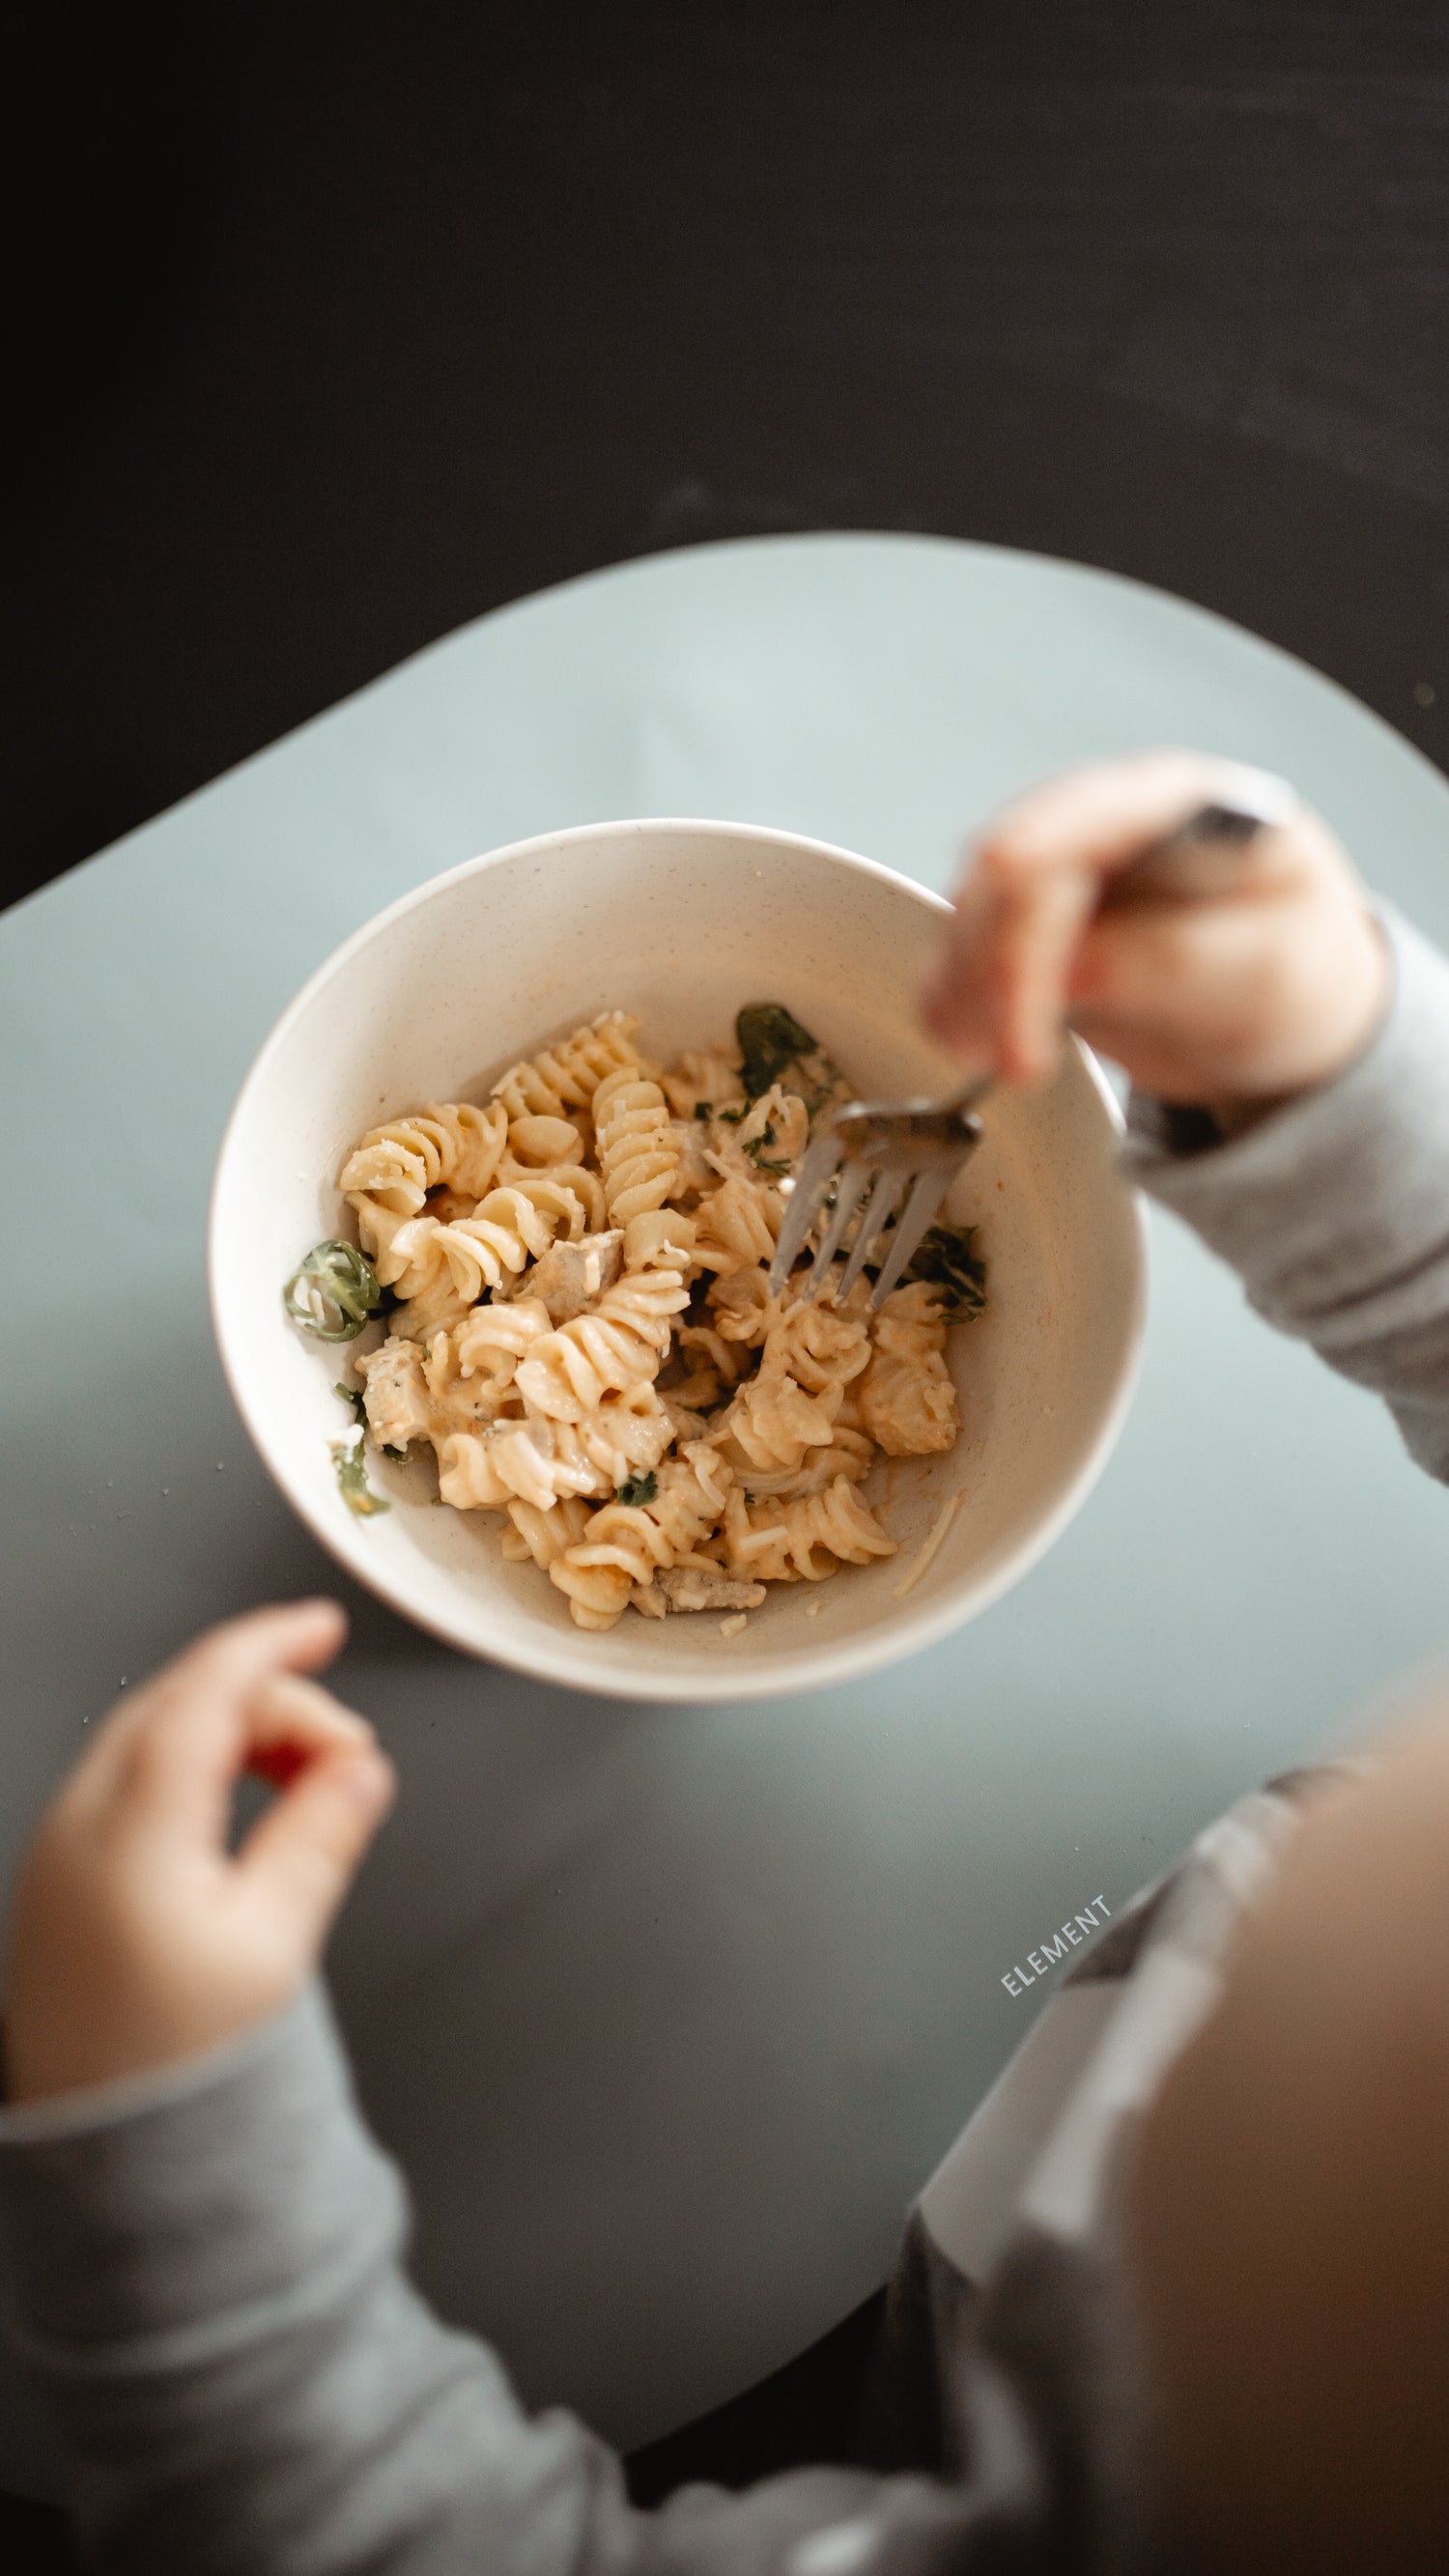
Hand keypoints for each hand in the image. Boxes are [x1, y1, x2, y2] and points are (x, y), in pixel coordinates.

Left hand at [3, 1602, 394, 2105]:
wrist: (106, 2161)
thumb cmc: (180, 2070)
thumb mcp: (274, 1948)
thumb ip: (319, 1839)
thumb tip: (356, 1772)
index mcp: (132, 1831)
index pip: (203, 1693)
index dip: (270, 1646)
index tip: (321, 1627)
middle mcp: (79, 1828)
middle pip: (175, 1708)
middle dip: (265, 1699)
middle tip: (341, 1745)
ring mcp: (60, 1857)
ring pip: (148, 1743)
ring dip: (230, 1735)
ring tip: (305, 1784)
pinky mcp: (61, 1887)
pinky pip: (127, 1786)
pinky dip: (192, 1771)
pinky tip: (240, 1812)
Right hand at [923, 750, 1388, 1119]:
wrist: (1287, 1001)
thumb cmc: (1293, 969)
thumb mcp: (1264, 970)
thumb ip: (1169, 959)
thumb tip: (1067, 972)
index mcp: (1174, 800)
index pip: (1062, 847)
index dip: (1026, 945)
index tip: (1023, 1039)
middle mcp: (1105, 816)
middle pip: (1002, 874)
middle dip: (992, 974)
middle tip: (1011, 1064)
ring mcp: (1062, 861)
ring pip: (972, 907)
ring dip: (964, 988)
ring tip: (987, 1060)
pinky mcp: (1034, 914)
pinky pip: (966, 944)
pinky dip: (953, 996)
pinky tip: (965, 1039)